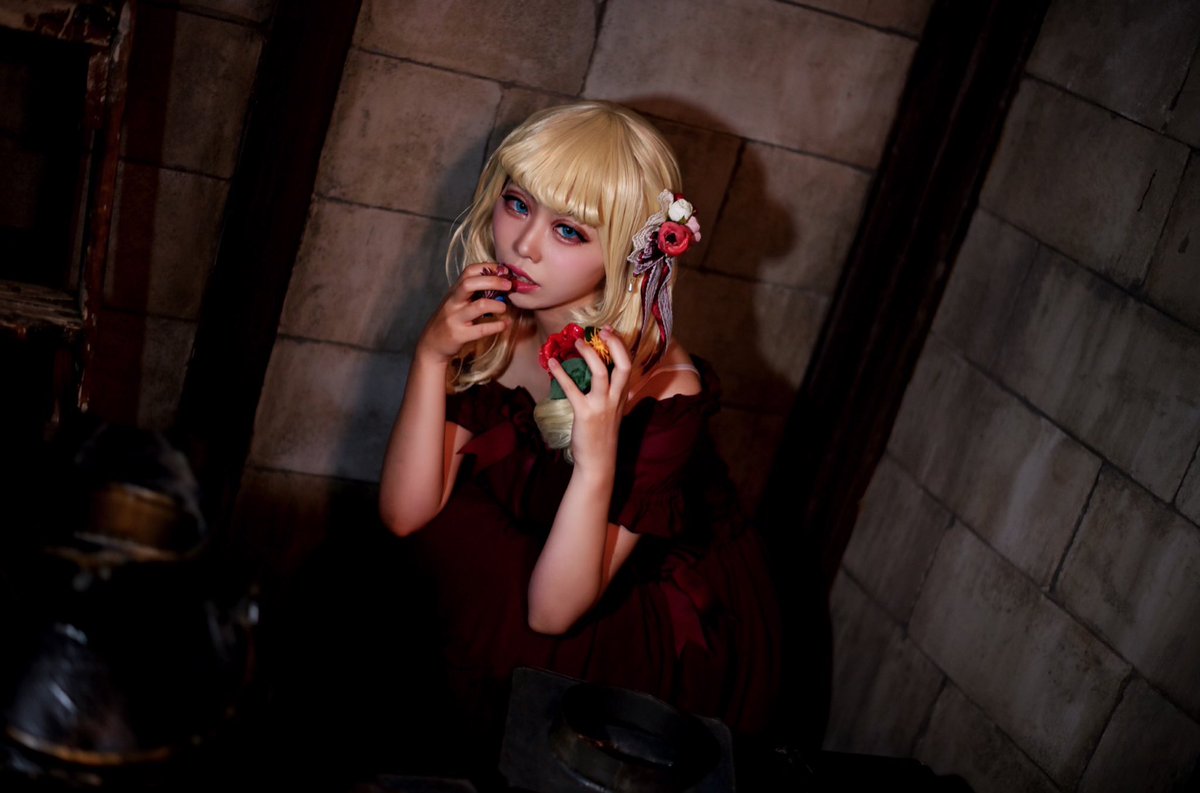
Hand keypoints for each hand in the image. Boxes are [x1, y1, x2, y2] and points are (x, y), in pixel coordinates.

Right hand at [416, 263, 511, 363]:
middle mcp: (453, 302)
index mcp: (454, 291)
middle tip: (509, 285)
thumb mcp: (457, 303)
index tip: (504, 271)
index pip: (469, 271)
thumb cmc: (450, 321)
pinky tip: (505, 325)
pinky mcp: (459, 335)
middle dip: (493, 281)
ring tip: (505, 308)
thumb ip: (473, 293)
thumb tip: (500, 283)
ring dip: (497, 305)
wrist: (431, 345)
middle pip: (471, 284)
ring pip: (479, 306)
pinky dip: (497, 326)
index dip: (488, 267)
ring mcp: (455, 318)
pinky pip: (481, 329)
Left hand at [547, 328, 631, 471]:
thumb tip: (598, 369)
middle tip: (600, 331)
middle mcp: (616, 398)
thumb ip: (610, 391)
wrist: (598, 461)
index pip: (629, 364)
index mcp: (623, 395)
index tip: (609, 330)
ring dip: (588, 355)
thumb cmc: (602, 434)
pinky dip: (561, 373)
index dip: (621, 345)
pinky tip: (552, 364)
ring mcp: (601, 405)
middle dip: (614, 344)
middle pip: (623, 365)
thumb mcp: (612, 409)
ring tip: (576, 343)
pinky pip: (572, 389)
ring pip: (600, 373)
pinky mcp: (584, 413)